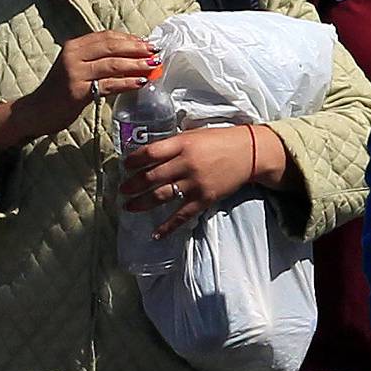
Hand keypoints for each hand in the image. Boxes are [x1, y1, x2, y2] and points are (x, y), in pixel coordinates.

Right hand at [0, 33, 157, 152]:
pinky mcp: (78, 92)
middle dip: (136, 49)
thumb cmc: (58, 91)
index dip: (128, 38)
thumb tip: (128, 56)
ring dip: (136, 64)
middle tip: (155, 52)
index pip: (106, 36)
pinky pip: (109, 85)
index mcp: (73, 46)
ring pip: (112, 64)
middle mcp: (73, 56)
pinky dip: (127, 83)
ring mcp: (75, 73)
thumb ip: (94, 59)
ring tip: (153, 66)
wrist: (35, 111)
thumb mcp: (73, 67)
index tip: (146, 42)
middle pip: (111, 47)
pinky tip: (140, 82)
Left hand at [120, 125, 262, 238]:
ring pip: (161, 196)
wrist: (248, 153)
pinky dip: (167, 227)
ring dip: (141, 203)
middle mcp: (186, 164)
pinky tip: (155, 234)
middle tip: (122, 190)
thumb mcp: (192, 136)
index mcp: (182, 144)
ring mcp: (195, 183)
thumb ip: (171, 145)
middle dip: (133, 185)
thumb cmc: (218, 141)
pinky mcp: (204, 199)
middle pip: (151, 177)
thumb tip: (146, 155)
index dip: (134, 161)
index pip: (150, 153)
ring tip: (129, 207)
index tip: (125, 165)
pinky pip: (181, 216)